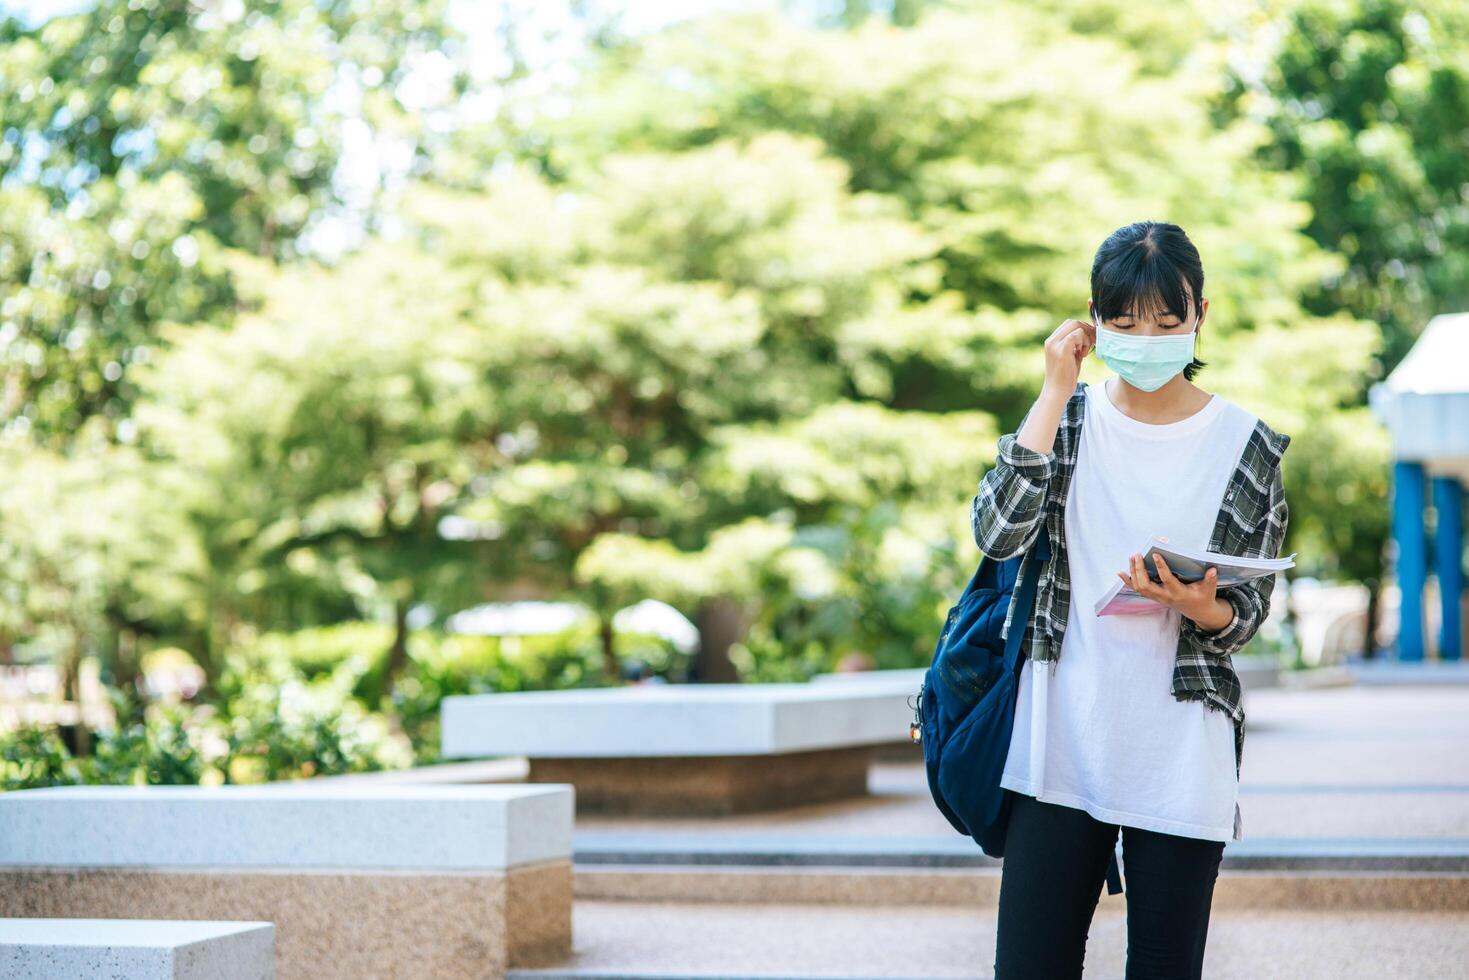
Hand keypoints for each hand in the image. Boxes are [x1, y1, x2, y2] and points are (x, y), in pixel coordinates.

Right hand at [1041, 317, 1095, 397]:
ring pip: (1077, 326)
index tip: (1090, 341)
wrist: (1057, 392)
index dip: (1083, 328)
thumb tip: (1089, 335)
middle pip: (1073, 322)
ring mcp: (1055, 344)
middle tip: (1092, 343)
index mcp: (1051, 342)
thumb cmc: (1064, 378)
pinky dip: (1084, 342)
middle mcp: (1051, 340)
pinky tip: (1082, 355)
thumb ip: (1076, 346)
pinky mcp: (1062, 349)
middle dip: (1087, 330)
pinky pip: (1078, 334)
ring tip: (1084, 352)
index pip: (1069, 324)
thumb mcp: (1070, 357)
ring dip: (1086, 337)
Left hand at [1117, 553, 1232, 631]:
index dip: (1161, 567)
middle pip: (1146, 585)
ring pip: (1140, 587)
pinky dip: (1128, 581)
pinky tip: (1121, 572)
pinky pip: (1138, 589)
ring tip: (1132, 557)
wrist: (1198, 611)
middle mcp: (1165, 596)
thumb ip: (1210, 580)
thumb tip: (1212, 570)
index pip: (1167, 580)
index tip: (1155, 554)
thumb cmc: (1203, 597)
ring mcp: (1158, 597)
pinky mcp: (1154, 596)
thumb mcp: (1209, 589)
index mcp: (1178, 593)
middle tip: (1137, 554)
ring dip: (1133, 572)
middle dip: (1139, 570)